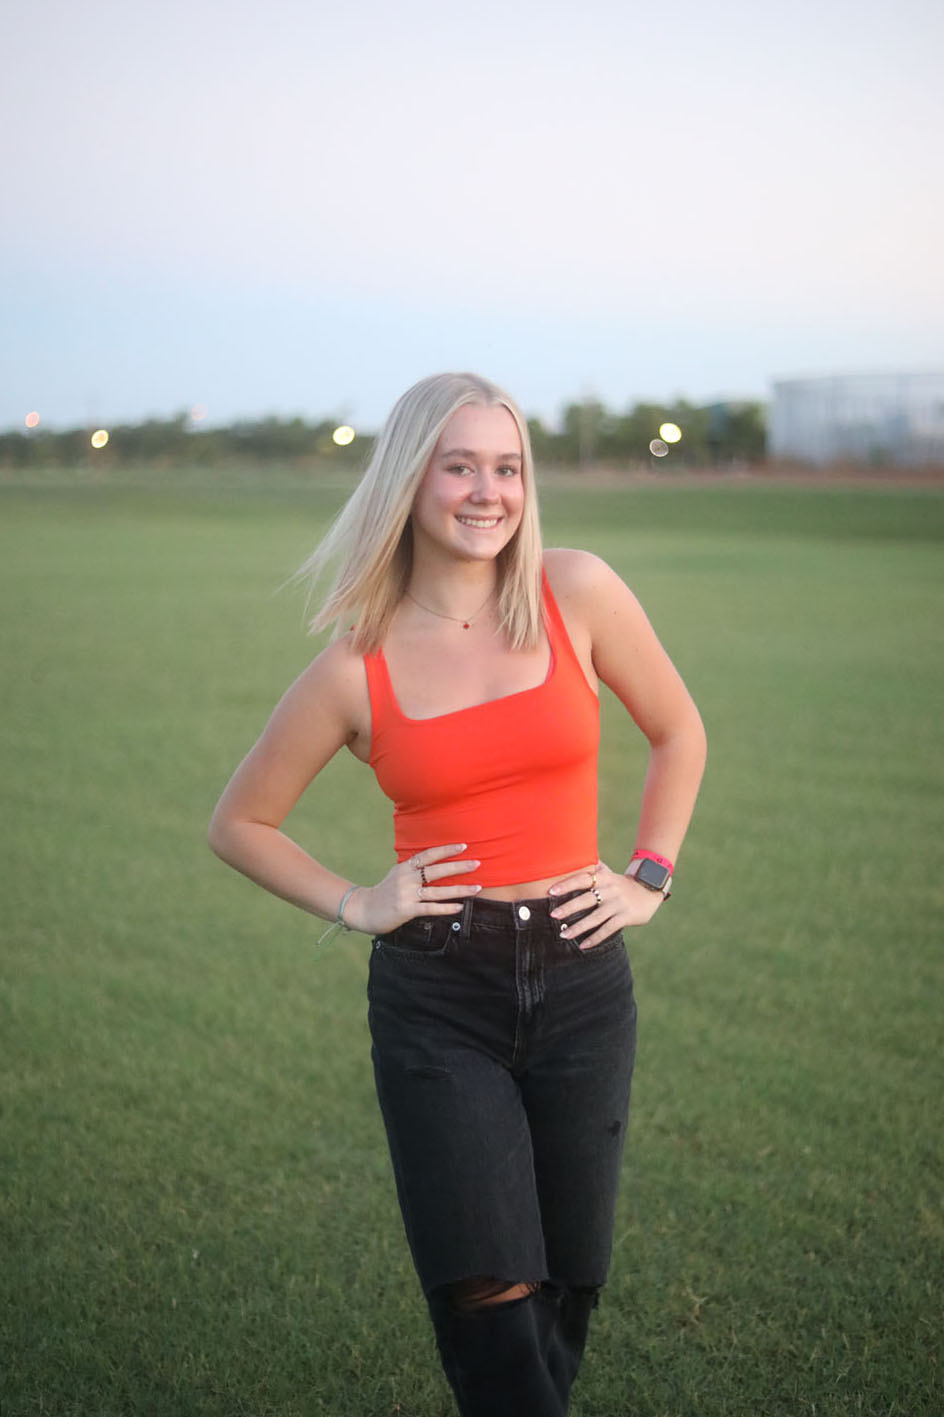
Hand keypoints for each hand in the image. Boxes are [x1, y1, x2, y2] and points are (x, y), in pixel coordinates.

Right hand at [344, 844, 480, 935]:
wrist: (363, 909)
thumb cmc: (384, 892)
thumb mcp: (397, 875)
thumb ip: (414, 869)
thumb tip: (436, 863)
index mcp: (405, 867)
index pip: (428, 855)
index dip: (446, 850)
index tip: (464, 846)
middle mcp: (406, 878)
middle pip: (436, 870)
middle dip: (459, 867)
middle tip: (477, 863)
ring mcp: (406, 894)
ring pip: (438, 891)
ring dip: (459, 890)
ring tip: (477, 888)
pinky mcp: (406, 910)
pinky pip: (430, 908)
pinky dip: (446, 908)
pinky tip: (459, 907)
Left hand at [548, 860, 662, 949]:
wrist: (649, 890)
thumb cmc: (621, 883)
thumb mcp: (608, 873)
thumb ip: (592, 868)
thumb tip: (572, 856)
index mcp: (604, 878)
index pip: (583, 879)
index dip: (567, 884)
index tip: (551, 891)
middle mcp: (611, 890)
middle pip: (587, 899)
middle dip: (569, 908)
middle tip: (553, 915)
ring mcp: (618, 904)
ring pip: (595, 918)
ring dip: (578, 927)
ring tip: (563, 934)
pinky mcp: (626, 917)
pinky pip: (608, 929)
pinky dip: (595, 938)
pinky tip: (583, 945)